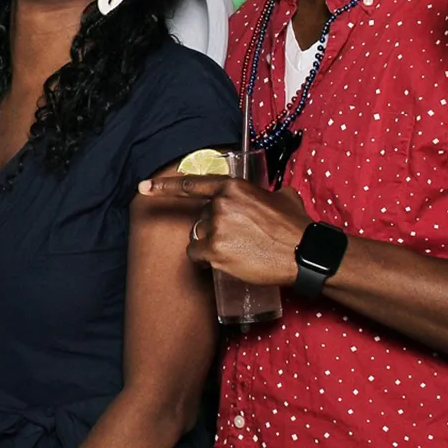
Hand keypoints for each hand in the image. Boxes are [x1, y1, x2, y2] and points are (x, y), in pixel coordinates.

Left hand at [137, 173, 308, 284]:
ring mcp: (216, 228)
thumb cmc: (296, 226)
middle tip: (241, 240)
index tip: (144, 187)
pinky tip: (225, 262)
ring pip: (199, 237)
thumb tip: (267, 198)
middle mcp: (220, 204)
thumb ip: (263, 193)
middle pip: (202, 218)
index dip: (164, 186)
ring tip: (238, 252)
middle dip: (215, 229)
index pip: (191, 184)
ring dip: (211, 245)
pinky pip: (197, 255)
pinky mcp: (215, 251)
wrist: (303, 252)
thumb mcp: (282, 197)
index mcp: (232, 186)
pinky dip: (206, 260)